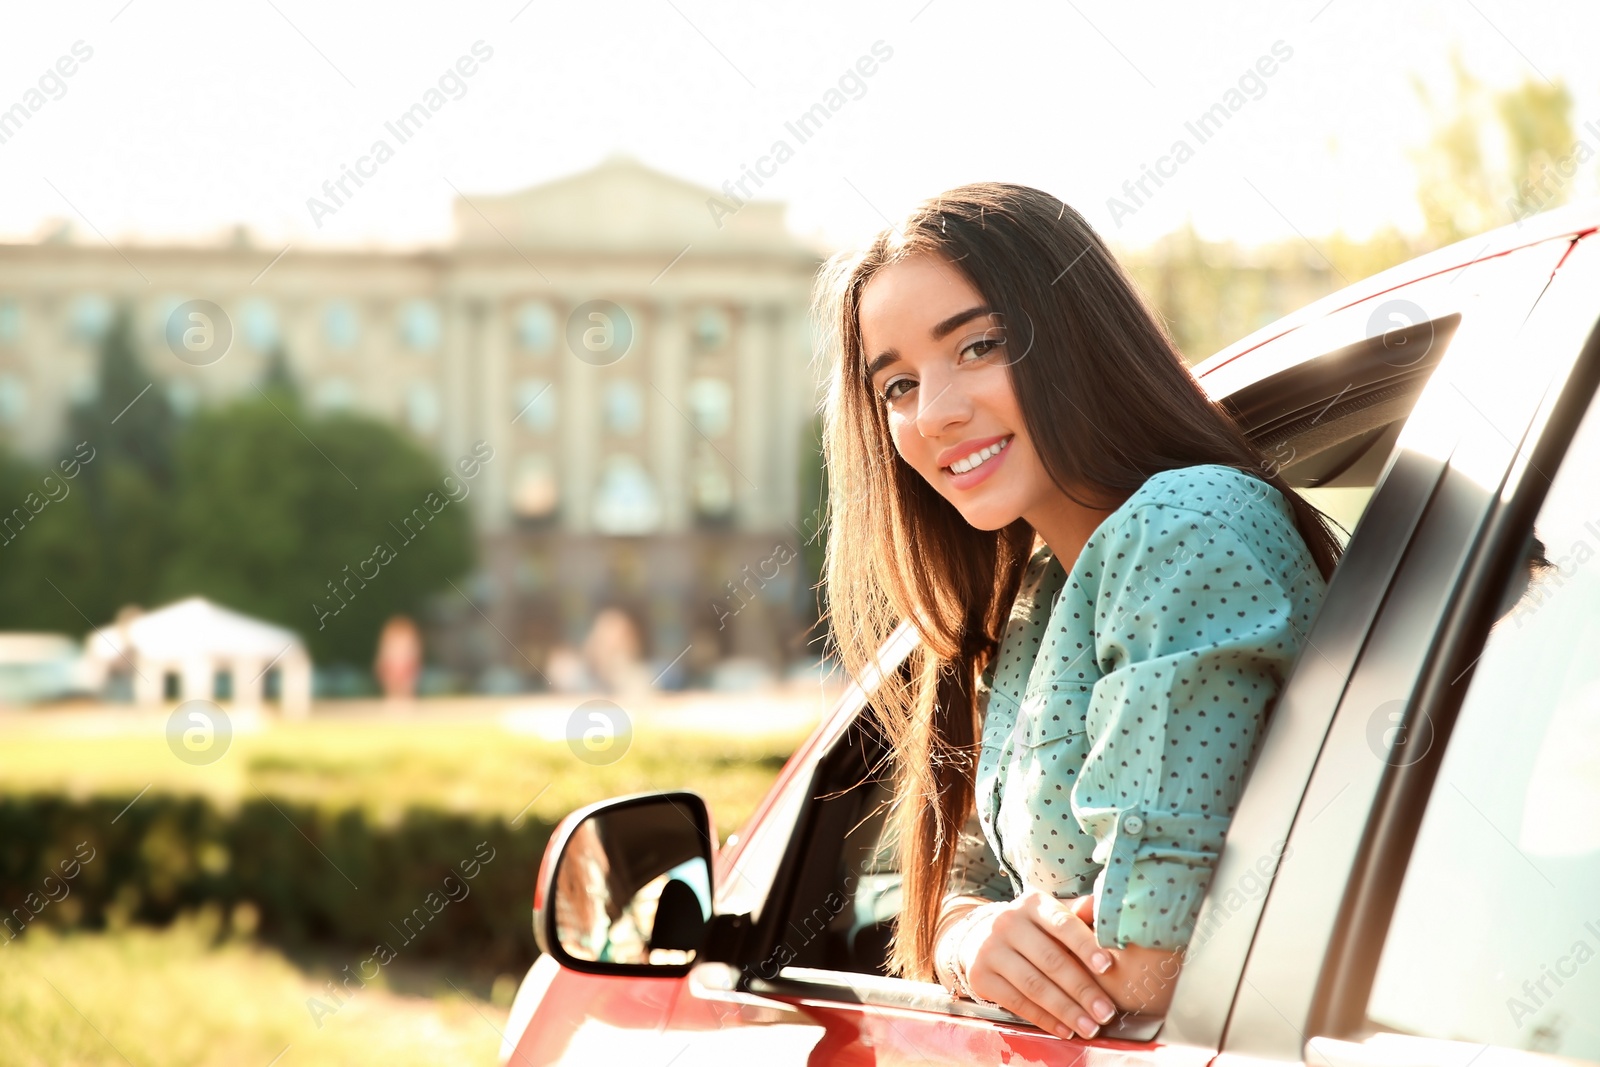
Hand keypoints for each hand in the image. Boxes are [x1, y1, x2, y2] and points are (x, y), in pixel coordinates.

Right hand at [951, 889, 1118, 1038]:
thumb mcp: (1052, 915)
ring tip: (1091, 1028)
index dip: (1086, 946)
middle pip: (1050, 960)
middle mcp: (1008, 923)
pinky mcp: (980, 977)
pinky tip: (1066, 1030)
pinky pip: (1017, 1003)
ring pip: (1034, 986)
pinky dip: (1045, 1020)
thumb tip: (1109, 913)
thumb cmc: (1032, 929)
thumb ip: (1080, 915)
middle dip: (1082, 989)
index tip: (1108, 967)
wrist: (980, 937)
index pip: (1063, 923)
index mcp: (1032, 904)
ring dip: (1066, 1010)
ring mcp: (990, 950)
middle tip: (1106, 1012)